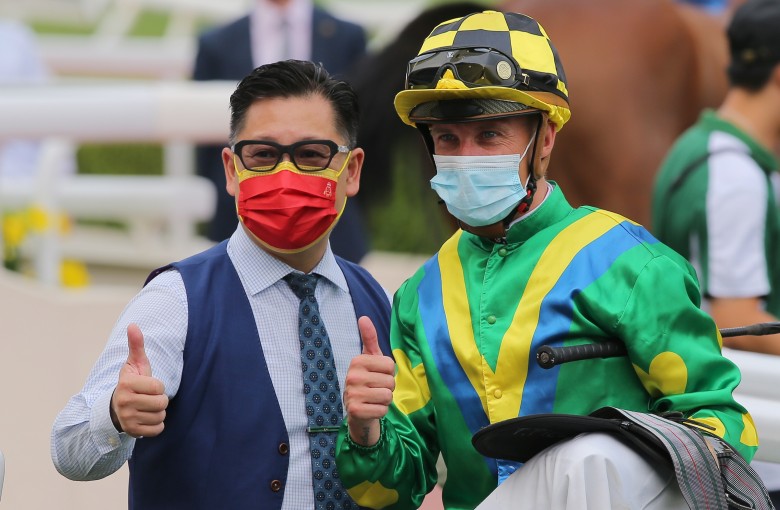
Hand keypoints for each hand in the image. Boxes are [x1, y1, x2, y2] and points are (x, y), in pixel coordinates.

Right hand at [110, 323, 168, 437]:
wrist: (117, 408)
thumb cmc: (132, 383)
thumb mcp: (134, 364)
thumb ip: (136, 345)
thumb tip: (133, 325)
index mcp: (126, 384)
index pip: (158, 386)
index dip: (158, 386)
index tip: (148, 386)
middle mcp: (124, 402)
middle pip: (161, 403)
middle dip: (160, 400)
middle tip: (149, 398)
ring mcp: (127, 419)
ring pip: (160, 416)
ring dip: (158, 412)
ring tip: (146, 407)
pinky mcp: (132, 432)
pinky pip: (158, 430)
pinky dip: (156, 425)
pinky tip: (146, 418)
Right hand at [343, 316, 394, 445]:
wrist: (357, 411)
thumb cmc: (368, 380)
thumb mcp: (370, 359)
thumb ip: (369, 338)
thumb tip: (364, 317)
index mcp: (357, 361)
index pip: (390, 365)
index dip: (389, 372)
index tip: (378, 375)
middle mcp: (352, 376)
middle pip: (390, 381)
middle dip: (388, 388)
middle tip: (376, 389)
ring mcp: (352, 394)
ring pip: (387, 396)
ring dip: (385, 400)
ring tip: (374, 399)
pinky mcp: (355, 411)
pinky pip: (383, 410)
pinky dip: (381, 411)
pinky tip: (371, 409)